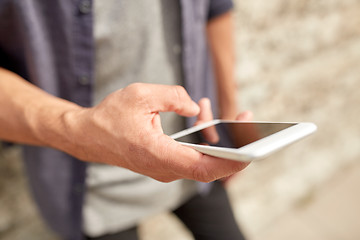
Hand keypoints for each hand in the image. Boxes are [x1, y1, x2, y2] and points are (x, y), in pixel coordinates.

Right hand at [61, 84, 248, 181]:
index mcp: (158, 154)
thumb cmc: (111, 116)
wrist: (90, 136)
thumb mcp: (140, 95)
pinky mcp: (167, 163)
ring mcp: (166, 168)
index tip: (252, 148)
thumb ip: (173, 96)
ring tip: (210, 108)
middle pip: (210, 167)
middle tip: (247, 120)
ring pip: (202, 159)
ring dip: (214, 135)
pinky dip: (201, 138)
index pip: (204, 168)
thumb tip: (195, 106)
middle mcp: (165, 167)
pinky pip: (192, 154)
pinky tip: (200, 116)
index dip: (232, 161)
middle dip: (234, 144)